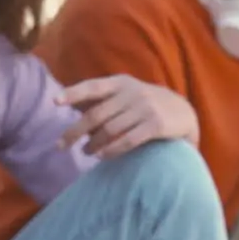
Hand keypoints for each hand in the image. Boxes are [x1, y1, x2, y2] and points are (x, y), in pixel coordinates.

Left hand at [57, 74, 198, 158]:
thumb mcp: (126, 94)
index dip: (73, 93)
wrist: (183, 112)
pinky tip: (102, 156)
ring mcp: (145, 108)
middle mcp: (132, 93)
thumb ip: (102, 98)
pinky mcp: (156, 125)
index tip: (55, 102)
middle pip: (96, 115)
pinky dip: (111, 150)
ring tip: (85, 153)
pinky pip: (128, 141)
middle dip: (75, 131)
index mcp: (121, 83)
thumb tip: (69, 104)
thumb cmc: (145, 105)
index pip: (93, 87)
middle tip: (61, 145)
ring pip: (109, 130)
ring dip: (93, 145)